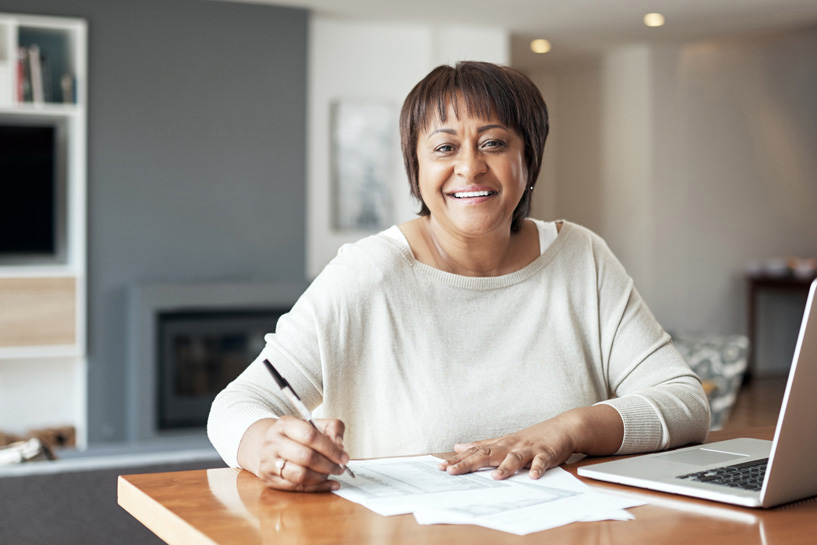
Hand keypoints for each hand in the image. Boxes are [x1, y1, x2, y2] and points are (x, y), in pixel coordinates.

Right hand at [250, 416, 349, 491]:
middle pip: (305, 456)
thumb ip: (333, 428)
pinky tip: (328, 484)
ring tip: (332, 473)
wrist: (271, 446)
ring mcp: (269, 462)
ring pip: (300, 474)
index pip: (309, 435)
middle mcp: (273, 442)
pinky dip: (316, 488)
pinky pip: (296, 487)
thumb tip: (340, 445)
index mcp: (285, 424)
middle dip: (328, 465)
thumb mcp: (314, 424)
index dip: (330, 448)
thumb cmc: (296, 436)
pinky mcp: (269, 479)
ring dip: (322, 477)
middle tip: (340, 468)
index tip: (344, 457)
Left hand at [438, 406, 622, 479]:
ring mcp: (528, 449)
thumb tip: (458, 446)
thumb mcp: (504, 441)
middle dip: (469, 463)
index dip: (458, 459)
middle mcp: (511, 446)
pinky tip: (534, 476)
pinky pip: (542, 462)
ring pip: (515, 458)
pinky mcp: (546, 453)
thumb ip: (482, 445)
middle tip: (452, 471)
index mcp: (501, 445)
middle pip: (487, 454)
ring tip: (495, 477)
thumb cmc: (531, 438)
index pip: (475, 452)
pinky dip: (538, 468)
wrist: (561, 428)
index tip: (441, 467)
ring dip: (506, 467)